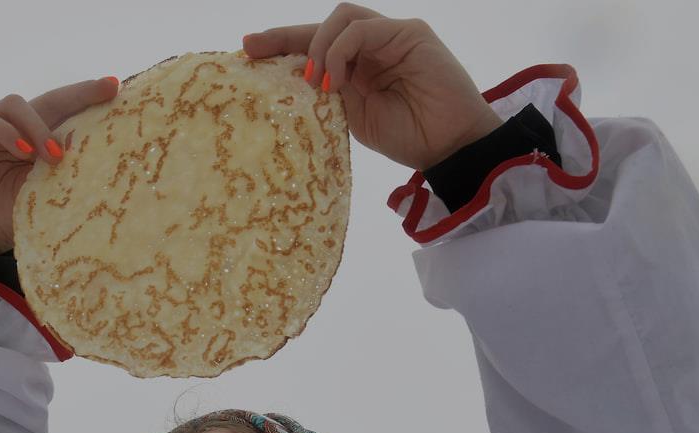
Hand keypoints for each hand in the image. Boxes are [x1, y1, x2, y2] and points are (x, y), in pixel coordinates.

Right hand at [0, 78, 119, 254]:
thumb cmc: (10, 217)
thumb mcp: (44, 193)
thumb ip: (63, 171)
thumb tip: (99, 152)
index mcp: (37, 138)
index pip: (66, 111)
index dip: (88, 96)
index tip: (116, 86)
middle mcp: (13, 125)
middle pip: (49, 99)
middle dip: (79, 94)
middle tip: (105, 91)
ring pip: (16, 104)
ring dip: (38, 126)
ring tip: (54, 156)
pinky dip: (6, 132)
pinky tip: (23, 151)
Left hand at [243, 3, 502, 170]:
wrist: (451, 147)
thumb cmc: (410, 138)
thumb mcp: (354, 118)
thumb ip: (330, 94)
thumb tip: (295, 83)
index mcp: (359, 66)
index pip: (315, 45)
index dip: (281, 43)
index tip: (246, 49)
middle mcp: (374, 46)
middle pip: (322, 25)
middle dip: (285, 35)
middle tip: (256, 50)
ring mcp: (392, 36)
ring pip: (340, 18)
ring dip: (318, 47)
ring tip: (315, 83)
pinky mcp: (410, 33)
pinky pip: (362, 29)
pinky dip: (340, 50)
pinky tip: (334, 80)